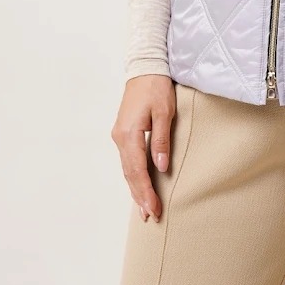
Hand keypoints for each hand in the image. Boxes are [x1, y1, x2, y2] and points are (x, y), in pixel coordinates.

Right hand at [111, 74, 175, 222]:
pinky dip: (134, 176)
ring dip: (136, 189)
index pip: (137, 171)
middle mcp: (120, 138)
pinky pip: (128, 160)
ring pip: (127, 169)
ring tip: (145, 209)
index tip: (155, 209)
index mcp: (129, 134)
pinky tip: (139, 186)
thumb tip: (161, 168)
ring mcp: (120, 135)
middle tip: (151, 216)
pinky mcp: (123, 132)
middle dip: (140, 196)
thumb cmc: (156, 88)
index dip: (146, 192)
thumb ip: (161, 140)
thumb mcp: (164, 112)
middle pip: (129, 174)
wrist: (145, 68)